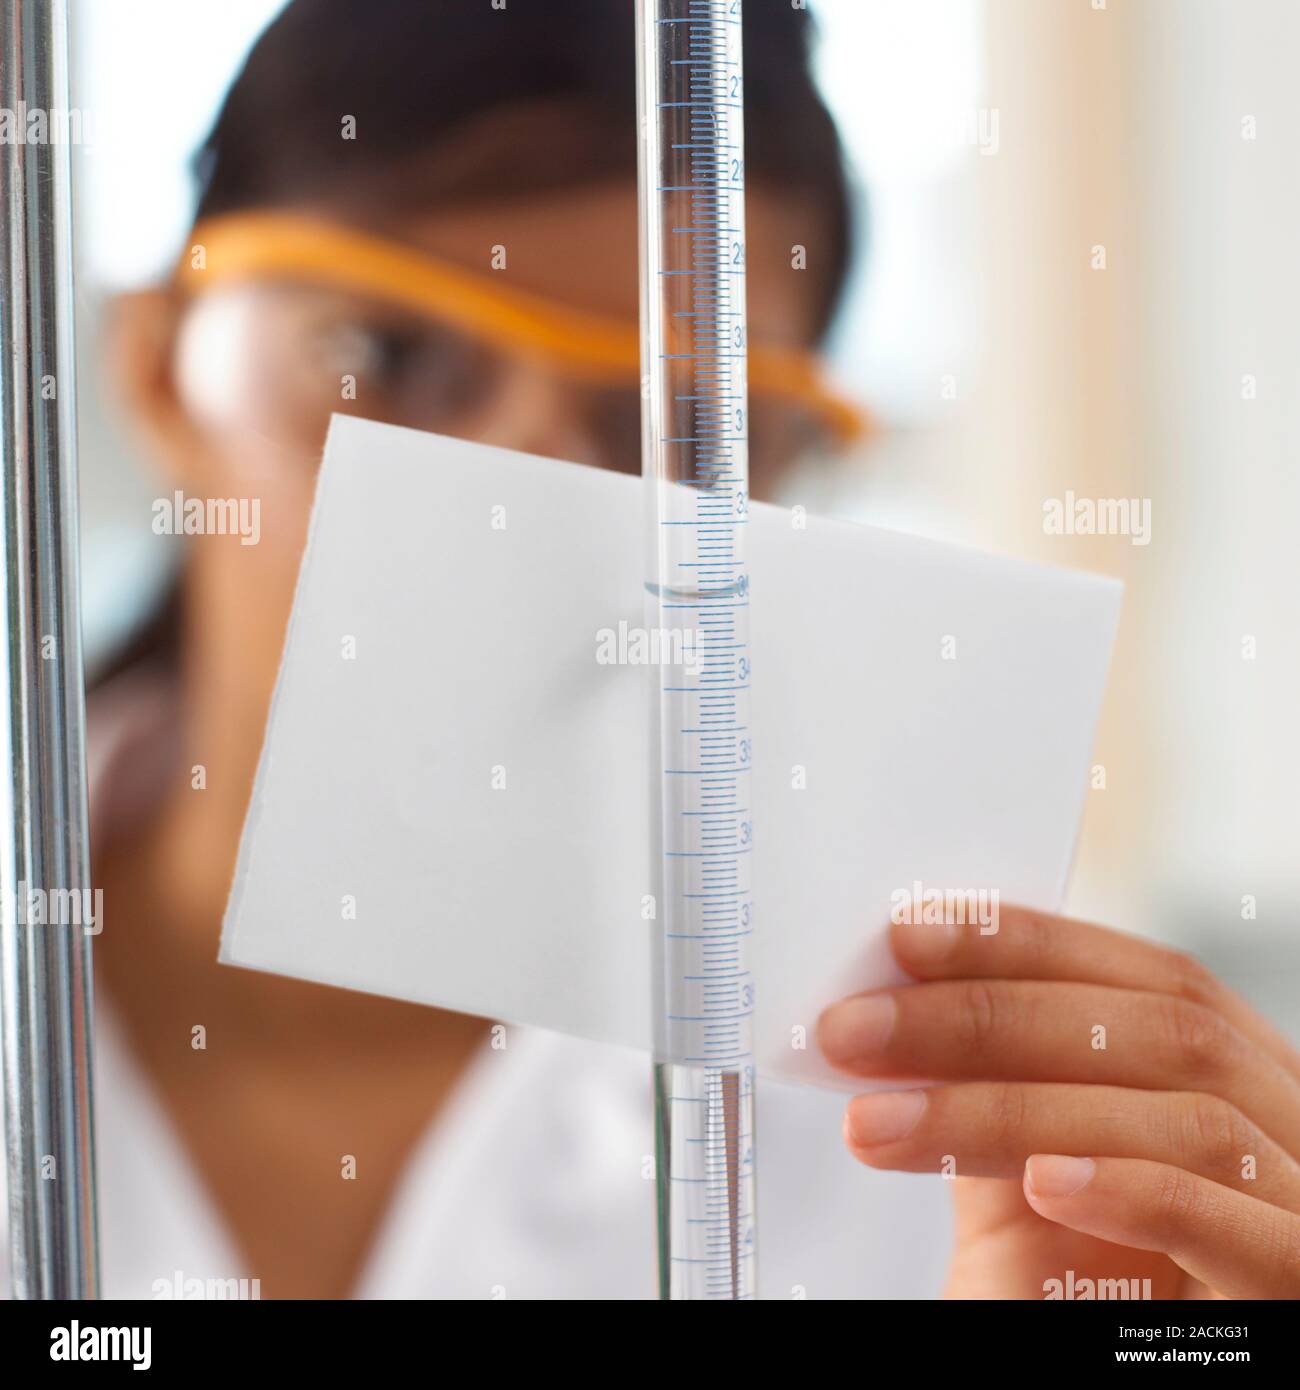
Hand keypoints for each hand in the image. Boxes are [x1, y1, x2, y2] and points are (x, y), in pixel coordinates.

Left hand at [816, 907, 1299, 1298]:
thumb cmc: (1076, 1299)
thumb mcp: (1031, 1185)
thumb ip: (997, 1091)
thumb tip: (899, 1003)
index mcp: (1239, 1085)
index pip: (1149, 980)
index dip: (1029, 944)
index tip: (907, 934)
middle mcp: (1293, 1130)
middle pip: (1163, 1029)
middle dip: (987, 1016)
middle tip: (852, 1029)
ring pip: (1187, 1118)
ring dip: (1008, 1109)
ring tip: (877, 1123)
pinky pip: (1245, 1229)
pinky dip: (1136, 1191)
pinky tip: (1039, 1183)